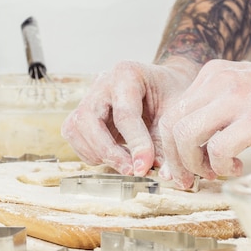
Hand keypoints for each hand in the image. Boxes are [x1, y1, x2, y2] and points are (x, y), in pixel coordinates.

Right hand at [61, 59, 199, 177]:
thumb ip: (169, 142)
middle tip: (131, 170)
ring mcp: (88, 98)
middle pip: (88, 120)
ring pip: (75, 130)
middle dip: (109, 152)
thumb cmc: (171, 95)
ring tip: (126, 164)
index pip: (124, 114)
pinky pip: (74, 138)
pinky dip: (92, 154)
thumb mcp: (176, 113)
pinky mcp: (81, 115)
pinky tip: (116, 157)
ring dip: (98, 154)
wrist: (164, 85)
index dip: (135, 144)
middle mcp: (101, 83)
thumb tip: (165, 176)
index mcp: (127, 74)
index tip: (145, 167)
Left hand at [159, 59, 250, 184]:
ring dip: (194, 164)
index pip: (172, 113)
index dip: (170, 147)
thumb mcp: (242, 95)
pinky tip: (237, 166)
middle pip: (171, 125)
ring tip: (214, 171)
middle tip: (190, 178)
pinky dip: (221, 165)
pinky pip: (217, 149)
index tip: (180, 168)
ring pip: (186, 136)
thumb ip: (213, 115)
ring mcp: (237, 99)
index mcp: (213, 76)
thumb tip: (187, 151)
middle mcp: (219, 82)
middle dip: (176, 160)